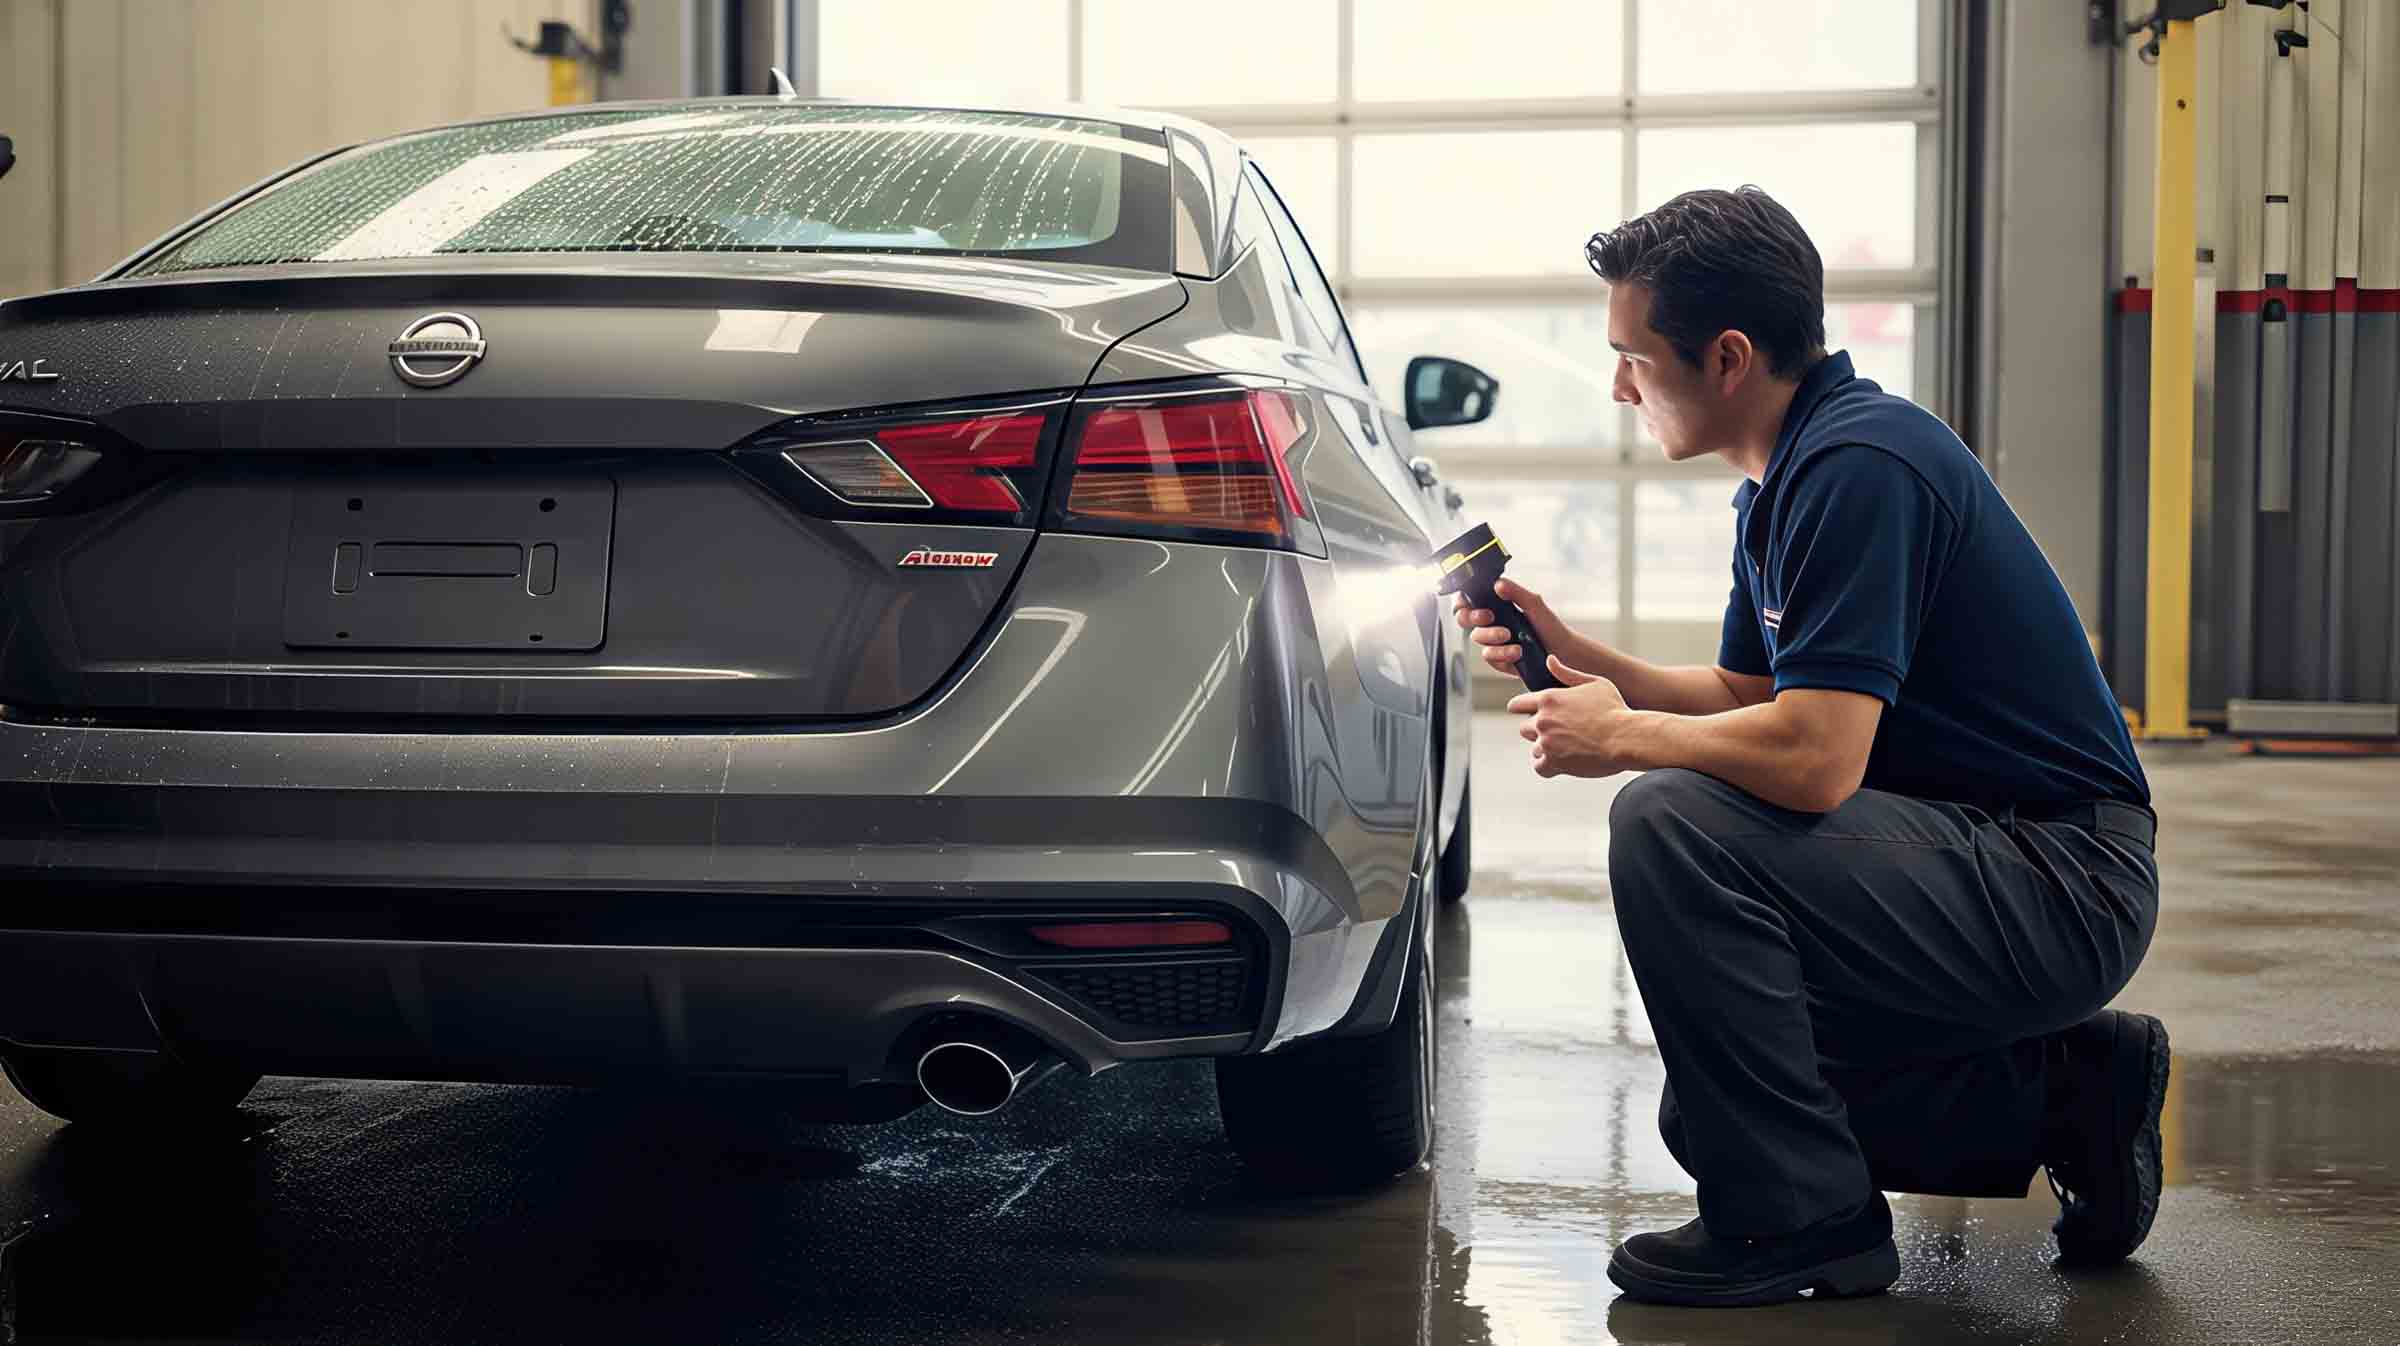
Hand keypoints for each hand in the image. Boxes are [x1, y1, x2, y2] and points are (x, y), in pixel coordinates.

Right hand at [1452, 578, 1578, 679]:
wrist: (1563, 652)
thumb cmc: (1550, 626)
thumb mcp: (1535, 604)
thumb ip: (1516, 593)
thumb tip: (1498, 584)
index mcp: (1496, 605)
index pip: (1468, 600)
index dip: (1462, 601)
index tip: (1470, 602)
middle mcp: (1491, 623)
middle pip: (1464, 619)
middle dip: (1473, 617)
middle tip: (1490, 617)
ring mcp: (1493, 641)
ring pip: (1477, 638)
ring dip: (1492, 637)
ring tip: (1511, 637)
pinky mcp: (1498, 659)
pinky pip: (1489, 657)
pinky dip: (1502, 654)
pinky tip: (1517, 652)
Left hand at [1507, 656, 1640, 778]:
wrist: (1627, 737)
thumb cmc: (1615, 708)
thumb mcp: (1594, 683)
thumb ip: (1567, 673)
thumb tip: (1550, 660)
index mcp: (1548, 698)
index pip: (1517, 705)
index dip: (1521, 709)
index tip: (1527, 714)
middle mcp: (1543, 720)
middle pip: (1524, 728)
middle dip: (1538, 730)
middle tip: (1560, 732)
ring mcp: (1546, 742)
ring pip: (1534, 748)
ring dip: (1547, 748)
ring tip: (1570, 747)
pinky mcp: (1554, 763)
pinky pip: (1540, 767)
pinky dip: (1549, 766)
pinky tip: (1564, 762)